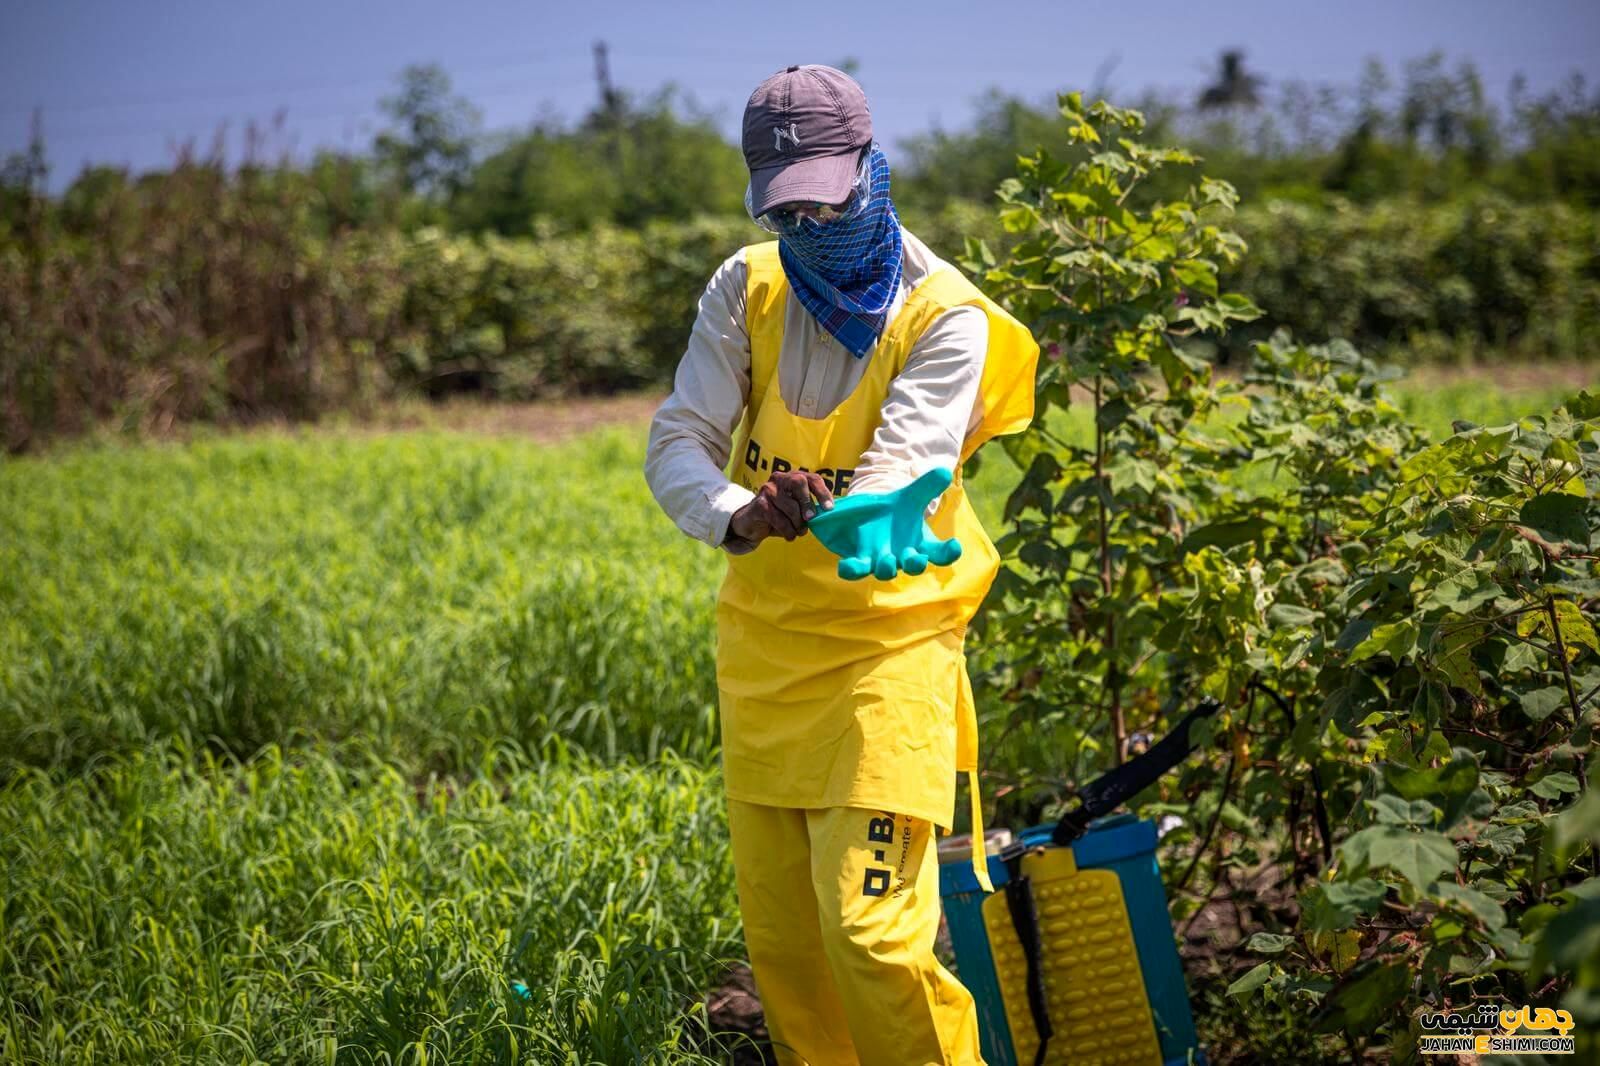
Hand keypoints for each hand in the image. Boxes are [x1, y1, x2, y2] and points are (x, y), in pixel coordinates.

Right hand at [728, 470, 834, 544]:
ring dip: (797, 524)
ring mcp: (767, 489)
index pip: (812, 478)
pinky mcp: (759, 503)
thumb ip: (810, 507)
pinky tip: (789, 536)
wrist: (751, 525)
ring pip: (790, 506)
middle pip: (799, 483)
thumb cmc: (779, 516)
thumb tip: (827, 513)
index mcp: (792, 477)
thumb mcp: (797, 510)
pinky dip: (787, 531)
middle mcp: (780, 478)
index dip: (823, 492)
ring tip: (798, 532)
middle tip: (810, 518)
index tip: (829, 508)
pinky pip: (779, 519)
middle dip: (807, 503)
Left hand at [806, 467, 962, 580]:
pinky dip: (851, 569)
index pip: (940, 553)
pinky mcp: (860, 560)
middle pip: (914, 566)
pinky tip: (845, 565)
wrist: (868, 517)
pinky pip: (855, 570)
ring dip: (887, 567)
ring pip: (885, 571)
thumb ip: (927, 486)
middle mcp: (903, 557)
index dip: (948, 553)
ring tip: (887, 560)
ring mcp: (881, 561)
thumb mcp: (911, 496)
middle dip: (915, 563)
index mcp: (920, 544)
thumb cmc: (896, 511)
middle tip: (916, 558)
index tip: (955, 545)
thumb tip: (945, 471)